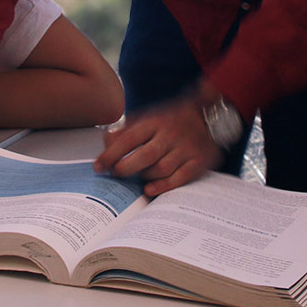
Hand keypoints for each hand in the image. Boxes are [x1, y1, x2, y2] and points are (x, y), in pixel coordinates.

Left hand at [93, 99, 221, 196]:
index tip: (98, 167)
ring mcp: (186, 149)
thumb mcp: (148, 118)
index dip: (110, 155)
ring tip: (136, 177)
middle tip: (115, 174)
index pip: (128, 139)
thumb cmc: (171, 120)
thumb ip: (126, 130)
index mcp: (155, 122)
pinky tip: (149, 189)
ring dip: (143, 177)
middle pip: (144, 156)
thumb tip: (106, 143)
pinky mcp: (198, 161)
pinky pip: (179, 178)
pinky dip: (163, 186)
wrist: (208, 116)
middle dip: (125, 168)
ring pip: (161, 169)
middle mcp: (171, 135)